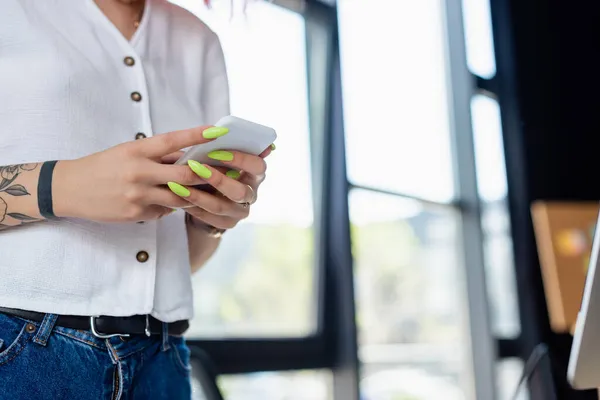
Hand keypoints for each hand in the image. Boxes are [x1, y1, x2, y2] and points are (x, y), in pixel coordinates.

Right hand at [53, 126, 228, 221]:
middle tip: (220, 175)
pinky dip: (167, 207)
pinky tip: (156, 201)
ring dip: (189, 195)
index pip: (172, 141)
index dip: (197, 136)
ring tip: (193, 190)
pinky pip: (163, 211)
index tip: (217, 131)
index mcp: (137, 150)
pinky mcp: (135, 214)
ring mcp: (137, 195)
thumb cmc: (104, 166)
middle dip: (205, 177)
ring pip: (179, 198)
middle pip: (185, 176)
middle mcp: (138, 172)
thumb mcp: (128, 152)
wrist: (70, 188)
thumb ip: (158, 156)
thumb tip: (190, 158)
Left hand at [169, 145, 273, 229]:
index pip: (258, 165)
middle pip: (240, 191)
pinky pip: (209, 218)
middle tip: (195, 167)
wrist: (211, 195)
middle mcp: (252, 193)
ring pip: (221, 207)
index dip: (240, 159)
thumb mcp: (223, 154)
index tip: (216, 151)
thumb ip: (224, 145)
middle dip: (217, 179)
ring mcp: (241, 211)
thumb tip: (218, 130)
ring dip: (198, 195)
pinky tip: (178, 196)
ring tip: (176, 185)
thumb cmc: (217, 166)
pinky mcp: (228, 223)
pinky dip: (193, 207)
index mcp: (256, 172)